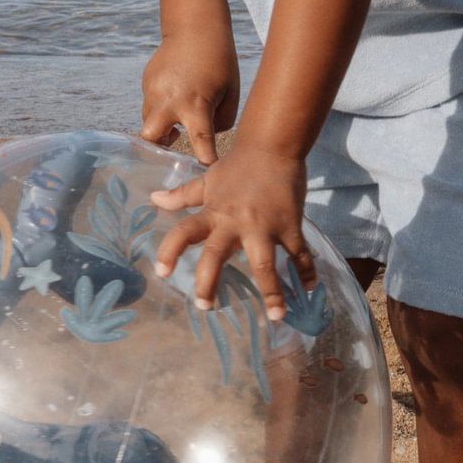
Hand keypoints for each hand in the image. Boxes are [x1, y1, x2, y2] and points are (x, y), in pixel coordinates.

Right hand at [139, 31, 238, 164]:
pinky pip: (151, 102)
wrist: (195, 26)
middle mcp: (169, 100)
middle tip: (169, 152)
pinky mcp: (147, 81)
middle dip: (156, 150)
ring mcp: (154, 90)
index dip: (204, 159)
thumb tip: (203, 137)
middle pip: (150, 138)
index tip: (207, 173)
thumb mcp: (230, 93)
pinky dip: (161, 107)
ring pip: (149, 120)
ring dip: (160, 126)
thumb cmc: (220, 61)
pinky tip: (176, 93)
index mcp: (195, 104)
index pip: (199, 141)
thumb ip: (218, 121)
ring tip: (177, 120)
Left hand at [149, 141, 315, 317]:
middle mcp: (235, 223)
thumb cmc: (237, 166)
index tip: (162, 273)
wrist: (272, 146)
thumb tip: (154, 199)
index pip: (184, 232)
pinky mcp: (290, 226)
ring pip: (265, 264)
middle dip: (209, 282)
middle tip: (204, 306)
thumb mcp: (207, 181)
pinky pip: (299, 253)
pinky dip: (306, 271)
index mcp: (213, 213)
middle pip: (216, 255)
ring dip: (272, 291)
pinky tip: (308, 289)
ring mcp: (264, 227)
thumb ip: (182, 195)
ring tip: (275, 316)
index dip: (170, 251)